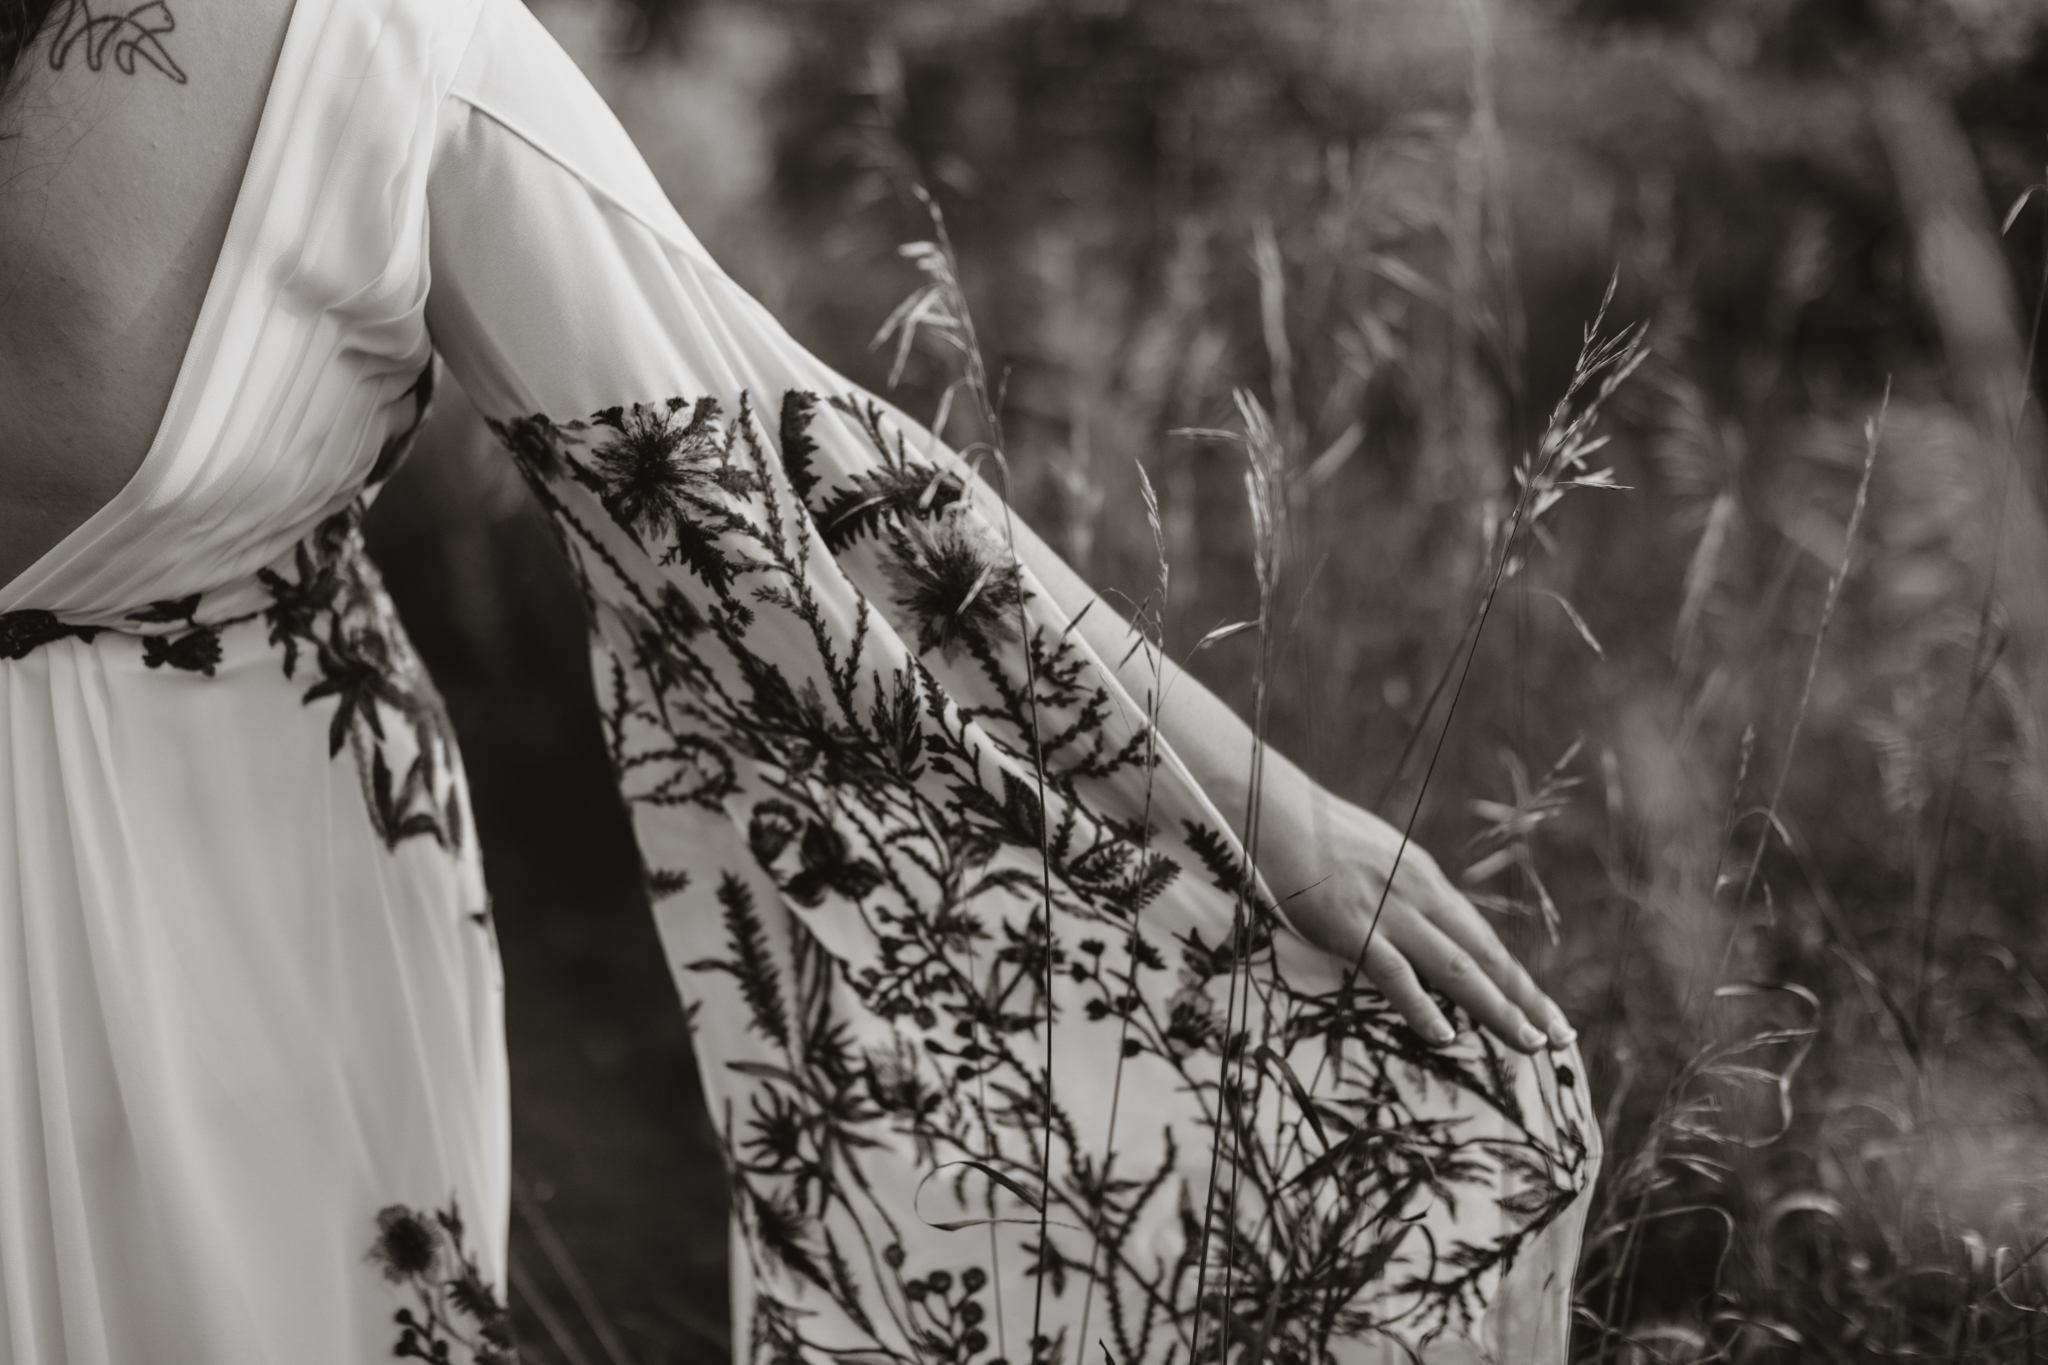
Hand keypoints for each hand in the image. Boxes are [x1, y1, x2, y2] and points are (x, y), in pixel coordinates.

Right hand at [1270, 796, 1575, 1054]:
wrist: (1273, 807)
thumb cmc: (1312, 832)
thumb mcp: (1372, 858)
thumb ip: (1397, 891)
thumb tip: (1412, 923)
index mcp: (1425, 879)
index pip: (1482, 940)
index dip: (1517, 980)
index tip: (1546, 1012)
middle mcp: (1419, 894)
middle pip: (1485, 956)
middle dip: (1526, 1000)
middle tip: (1561, 1037)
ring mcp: (1387, 911)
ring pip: (1455, 967)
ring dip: (1496, 1008)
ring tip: (1528, 1043)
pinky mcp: (1351, 925)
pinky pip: (1392, 972)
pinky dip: (1420, 1005)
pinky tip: (1443, 1035)